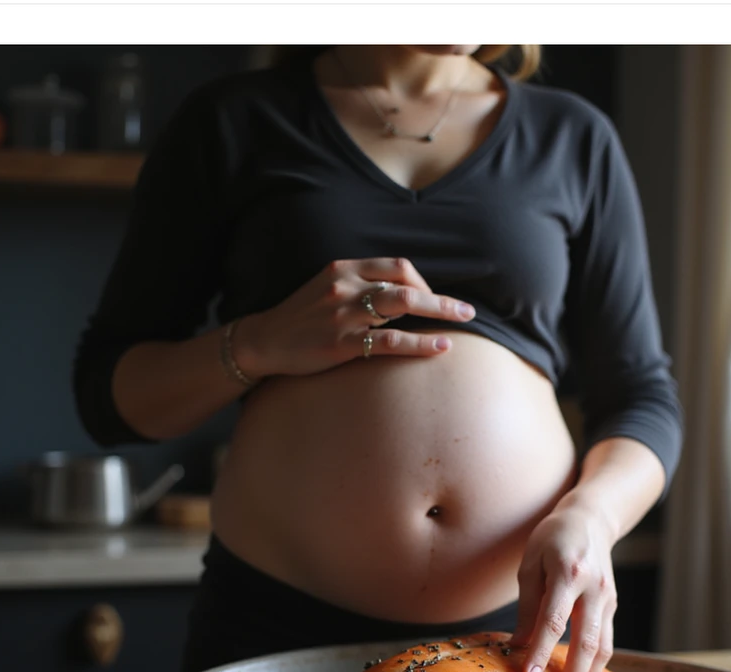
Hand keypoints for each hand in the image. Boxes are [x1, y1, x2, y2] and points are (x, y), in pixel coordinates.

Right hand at [233, 257, 475, 377]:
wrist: (263, 342)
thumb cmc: (301, 319)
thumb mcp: (328, 291)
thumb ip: (360, 287)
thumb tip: (403, 298)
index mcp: (343, 268)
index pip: (396, 266)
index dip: (423, 281)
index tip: (435, 300)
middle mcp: (345, 285)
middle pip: (406, 282)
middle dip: (441, 297)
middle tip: (467, 311)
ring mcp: (343, 314)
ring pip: (402, 305)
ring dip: (439, 311)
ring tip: (463, 321)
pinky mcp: (341, 344)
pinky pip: (390, 340)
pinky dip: (420, 343)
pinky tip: (441, 347)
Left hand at [511, 500, 618, 671]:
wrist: (591, 520)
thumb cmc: (553, 539)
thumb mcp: (530, 564)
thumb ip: (526, 605)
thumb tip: (518, 645)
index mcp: (568, 573)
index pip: (553, 621)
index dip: (540, 651)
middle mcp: (594, 588)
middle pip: (586, 641)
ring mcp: (608, 598)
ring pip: (603, 646)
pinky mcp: (613, 606)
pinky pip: (607, 640)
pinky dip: (595, 664)